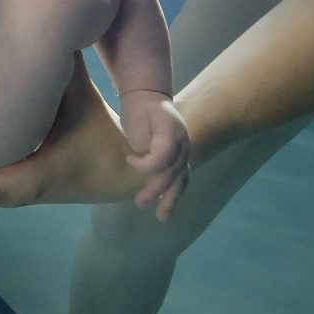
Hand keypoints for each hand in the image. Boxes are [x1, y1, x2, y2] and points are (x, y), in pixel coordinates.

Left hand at [120, 87, 189, 219]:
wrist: (148, 96)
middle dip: (155, 190)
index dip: (143, 166)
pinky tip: (168, 203)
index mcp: (172, 133)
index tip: (128, 158)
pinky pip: (182, 176)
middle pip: (171, 173)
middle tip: (139, 203)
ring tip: (161, 216)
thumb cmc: (139, 108)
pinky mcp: (181, 155)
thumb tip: (142, 159)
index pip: (161, 160)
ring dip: (170, 199)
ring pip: (181, 179)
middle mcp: (183, 144)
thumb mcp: (137, 119)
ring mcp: (184, 150)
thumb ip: (142, 142)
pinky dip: (176, 190)